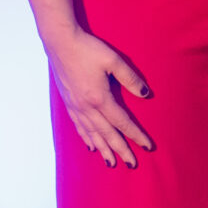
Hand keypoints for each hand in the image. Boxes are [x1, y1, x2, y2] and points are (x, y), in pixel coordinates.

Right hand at [48, 30, 155, 165]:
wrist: (60, 43)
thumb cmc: (88, 49)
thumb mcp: (114, 60)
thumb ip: (130, 79)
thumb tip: (146, 95)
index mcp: (100, 98)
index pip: (122, 122)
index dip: (136, 135)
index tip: (148, 147)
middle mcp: (87, 107)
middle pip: (107, 134)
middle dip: (120, 150)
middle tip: (132, 164)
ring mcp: (76, 107)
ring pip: (92, 134)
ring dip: (103, 149)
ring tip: (111, 163)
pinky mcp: (69, 103)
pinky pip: (79, 127)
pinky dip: (87, 139)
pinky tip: (91, 146)